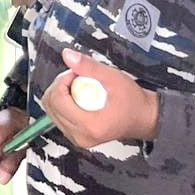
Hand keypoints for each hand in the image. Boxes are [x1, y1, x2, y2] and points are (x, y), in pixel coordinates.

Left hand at [40, 49, 159, 148]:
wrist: (143, 118)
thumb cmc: (132, 100)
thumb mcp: (112, 77)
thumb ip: (88, 66)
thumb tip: (66, 55)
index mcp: (89, 126)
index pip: (57, 100)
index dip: (63, 80)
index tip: (77, 74)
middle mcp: (80, 137)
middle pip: (51, 105)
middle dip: (60, 85)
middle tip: (78, 78)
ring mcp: (77, 139)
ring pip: (51, 110)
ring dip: (61, 93)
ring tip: (80, 87)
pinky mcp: (76, 137)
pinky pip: (58, 116)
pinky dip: (63, 103)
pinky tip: (78, 97)